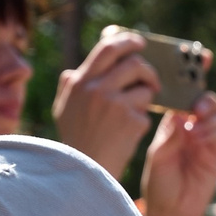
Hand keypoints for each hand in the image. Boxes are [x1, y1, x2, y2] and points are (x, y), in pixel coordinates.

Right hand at [53, 26, 159, 175]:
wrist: (83, 174)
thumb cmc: (75, 142)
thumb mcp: (63, 110)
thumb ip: (69, 87)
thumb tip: (73, 71)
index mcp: (79, 82)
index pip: (107, 48)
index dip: (127, 41)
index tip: (139, 43)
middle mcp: (96, 89)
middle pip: (134, 63)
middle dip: (148, 70)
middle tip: (152, 80)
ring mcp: (115, 104)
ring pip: (144, 88)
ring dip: (146, 98)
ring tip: (137, 111)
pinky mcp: (131, 121)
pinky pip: (146, 112)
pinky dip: (141, 121)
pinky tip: (129, 134)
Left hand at [139, 89, 215, 215]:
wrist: (172, 210)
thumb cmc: (159, 182)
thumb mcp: (158, 156)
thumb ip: (170, 136)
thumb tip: (182, 116)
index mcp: (172, 122)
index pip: (181, 95)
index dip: (189, 80)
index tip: (194, 66)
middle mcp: (190, 126)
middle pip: (203, 99)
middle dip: (203, 97)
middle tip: (197, 106)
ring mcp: (204, 138)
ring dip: (208, 116)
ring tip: (196, 127)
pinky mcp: (215, 151)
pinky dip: (212, 131)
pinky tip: (200, 139)